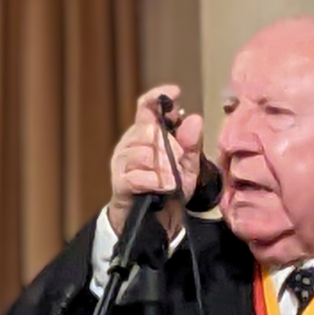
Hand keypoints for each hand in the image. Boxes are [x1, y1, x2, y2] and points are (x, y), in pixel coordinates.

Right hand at [108, 85, 203, 238]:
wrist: (154, 222)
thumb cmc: (168, 188)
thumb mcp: (187, 166)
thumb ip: (191, 144)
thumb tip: (194, 118)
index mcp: (145, 133)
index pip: (146, 107)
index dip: (157, 97)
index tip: (175, 92)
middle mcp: (129, 143)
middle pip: (147, 130)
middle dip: (170, 145)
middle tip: (180, 160)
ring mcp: (122, 163)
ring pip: (142, 153)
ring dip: (164, 167)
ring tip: (174, 180)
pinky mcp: (120, 183)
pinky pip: (136, 176)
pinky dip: (155, 181)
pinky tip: (167, 187)